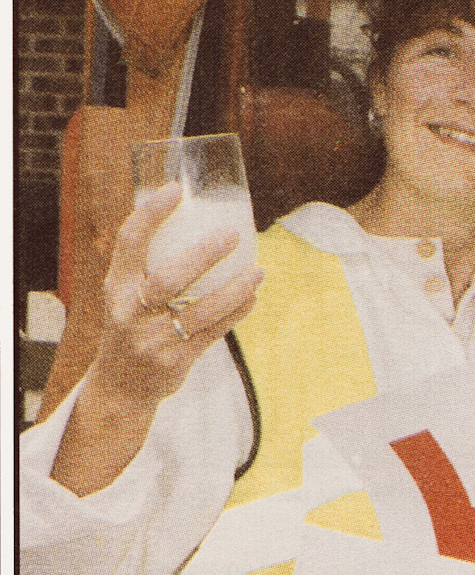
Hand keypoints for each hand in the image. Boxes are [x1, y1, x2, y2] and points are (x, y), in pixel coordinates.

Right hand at [99, 183, 261, 405]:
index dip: (151, 213)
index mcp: (116, 286)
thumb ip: (146, 264)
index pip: (130, 242)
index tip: (177, 189)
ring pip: (201, 311)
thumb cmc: (131, 324)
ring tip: (258, 272)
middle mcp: (131, 312)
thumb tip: (184, 214)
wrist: (122, 385)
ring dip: (234, 290)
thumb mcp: (125, 294)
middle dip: (203, 255)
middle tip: (233, 235)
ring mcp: (154, 339)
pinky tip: (252, 297)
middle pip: (169, 279)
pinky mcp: (176, 361)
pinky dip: (236, 313)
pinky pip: (214, 332)